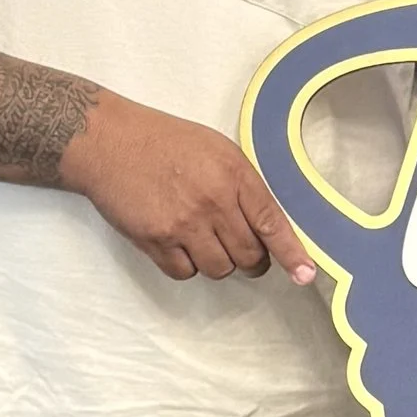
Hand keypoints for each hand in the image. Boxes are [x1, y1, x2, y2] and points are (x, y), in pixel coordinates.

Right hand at [61, 93, 316, 283]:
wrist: (111, 143)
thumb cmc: (168, 141)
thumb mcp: (219, 149)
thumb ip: (244, 185)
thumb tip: (266, 223)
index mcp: (234, 174)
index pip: (272, 222)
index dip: (291, 253)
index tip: (304, 275)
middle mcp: (213, 202)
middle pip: (249, 255)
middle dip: (254, 260)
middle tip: (246, 251)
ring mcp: (183, 224)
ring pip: (220, 269)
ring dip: (221, 262)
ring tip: (207, 240)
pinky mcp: (154, 241)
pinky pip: (185, 273)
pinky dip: (188, 265)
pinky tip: (181, 244)